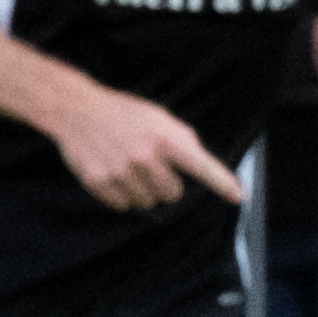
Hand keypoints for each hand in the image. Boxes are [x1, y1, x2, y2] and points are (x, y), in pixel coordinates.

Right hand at [43, 85, 248, 212]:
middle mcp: (145, 156)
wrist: (78, 110)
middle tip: (151, 168)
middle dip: (166, 185)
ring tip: (129, 170)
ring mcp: (121, 171)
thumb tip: (200, 163)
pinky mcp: (100, 182)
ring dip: (142, 192)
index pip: (201, 165)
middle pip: (172, 194)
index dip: (222, 183)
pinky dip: (121, 197)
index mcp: (165, 137)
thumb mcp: (158, 117)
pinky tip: (114, 176)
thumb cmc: (123, 113)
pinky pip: (122, 206)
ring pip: (146, 203)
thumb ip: (181, 139)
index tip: (239, 196)